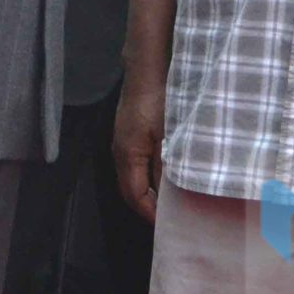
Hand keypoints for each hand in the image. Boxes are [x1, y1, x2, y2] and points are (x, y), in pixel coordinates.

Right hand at [112, 71, 165, 224]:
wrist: (148, 66)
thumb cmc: (159, 100)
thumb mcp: (168, 136)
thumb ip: (167, 166)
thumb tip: (169, 195)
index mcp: (127, 155)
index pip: (135, 196)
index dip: (151, 214)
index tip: (171, 226)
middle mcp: (120, 150)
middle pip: (130, 189)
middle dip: (148, 207)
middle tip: (173, 218)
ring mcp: (123, 140)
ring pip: (133, 176)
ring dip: (150, 191)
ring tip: (173, 200)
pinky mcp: (129, 131)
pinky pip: (136, 163)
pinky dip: (150, 176)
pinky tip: (167, 174)